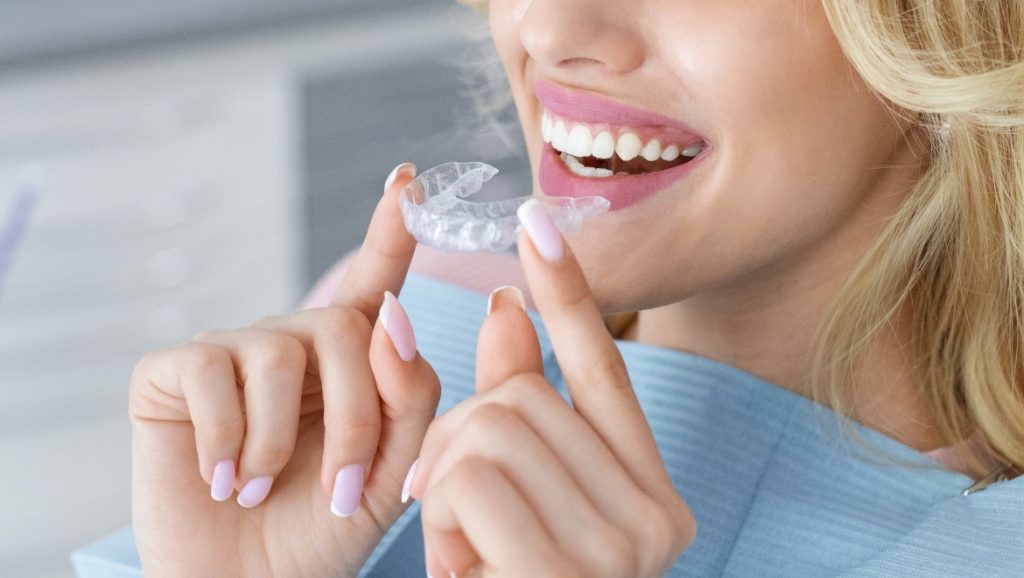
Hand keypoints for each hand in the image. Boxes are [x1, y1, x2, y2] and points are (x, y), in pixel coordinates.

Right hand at [129, 163, 440, 576]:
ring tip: (267, 490)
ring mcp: (232, 350)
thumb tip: (394, 315)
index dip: (391, 230)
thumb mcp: (394, 470)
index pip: (375, 282)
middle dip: (356, 419)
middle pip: (347, 331)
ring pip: (281, 353)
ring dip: (285, 442)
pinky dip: (226, 439)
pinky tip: (223, 477)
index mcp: (352, 361)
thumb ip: (412, 395)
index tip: (408, 179)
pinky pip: (211, 374)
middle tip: (346, 492)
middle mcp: (294, 342)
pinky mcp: (174, 369)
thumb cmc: (324, 527)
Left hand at [407, 199, 696, 576]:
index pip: (605, 371)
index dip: (567, 293)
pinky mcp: (571, 571)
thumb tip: (500, 309)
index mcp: (652, 498)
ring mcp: (624, 549)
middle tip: (462, 521)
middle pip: (522, 397)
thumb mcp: (509, 506)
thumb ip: (514, 412)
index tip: (535, 220)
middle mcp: (658, 519)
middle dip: (458, 443)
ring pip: (488, 428)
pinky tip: (467, 573)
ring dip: (444, 487)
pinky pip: (468, 478)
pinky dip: (441, 521)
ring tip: (467, 555)